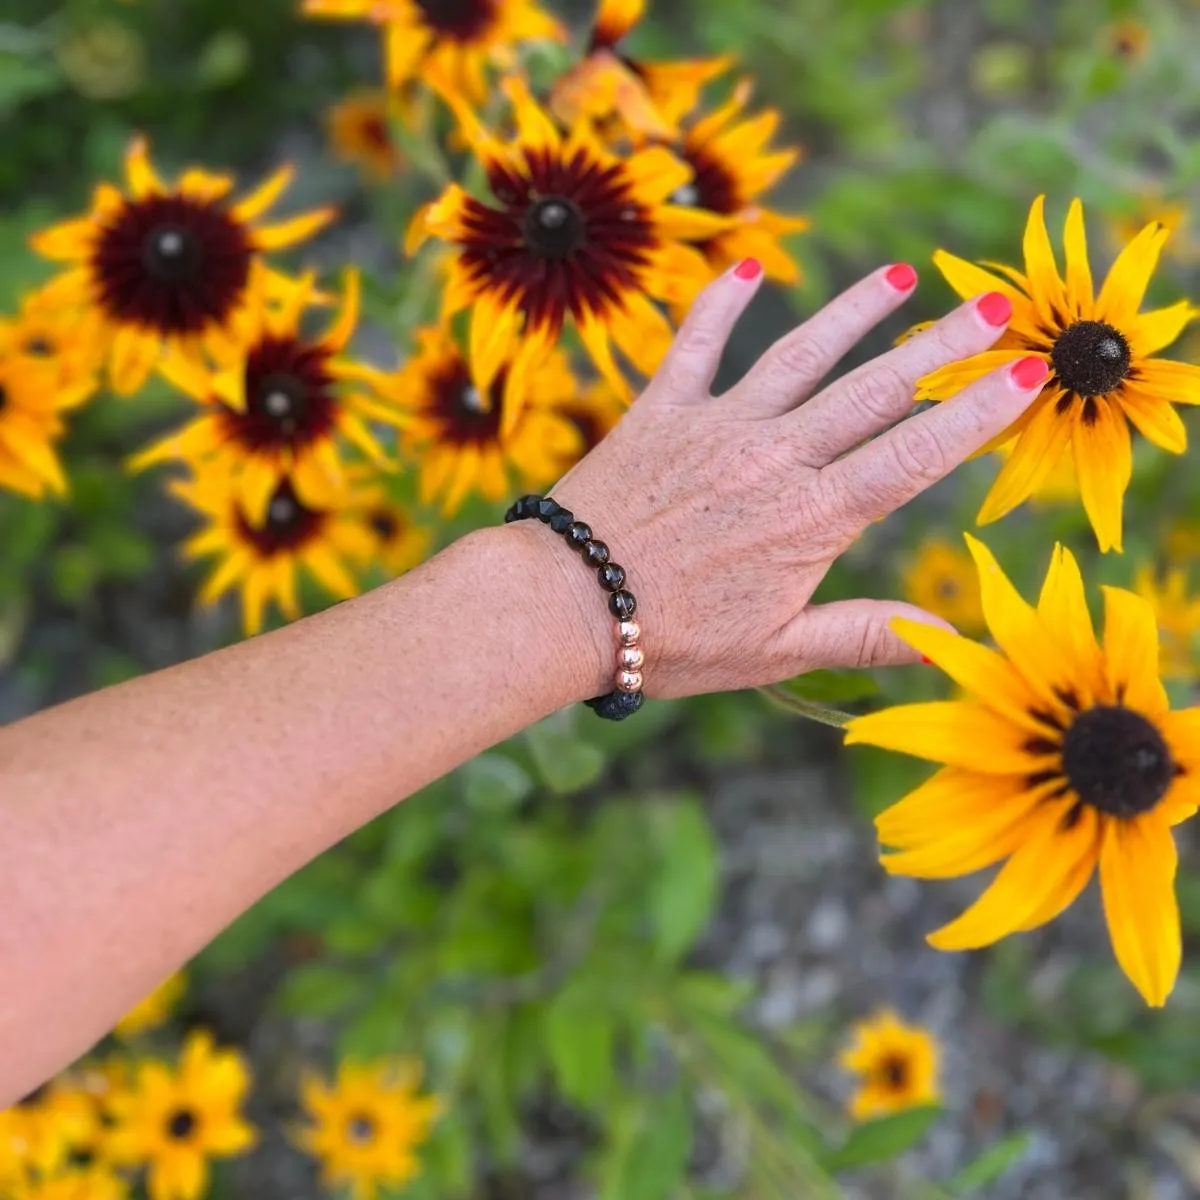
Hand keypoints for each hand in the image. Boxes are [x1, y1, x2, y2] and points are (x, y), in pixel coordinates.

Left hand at [507, 262, 1046, 701]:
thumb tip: (947, 635)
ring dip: (854, 312)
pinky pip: (697, 343)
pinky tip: (749, 263)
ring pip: (801, 354)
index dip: (976, 414)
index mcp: (812, 518)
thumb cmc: (670, 637)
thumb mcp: (776, 650)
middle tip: (995, 305)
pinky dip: (722, 301)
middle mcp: (774, 458)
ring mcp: (717, 426)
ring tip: (900, 275)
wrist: (565, 605)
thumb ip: (863, 634)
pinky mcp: (661, 410)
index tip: (1027, 374)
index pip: (914, 455)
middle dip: (942, 346)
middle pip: (874, 391)